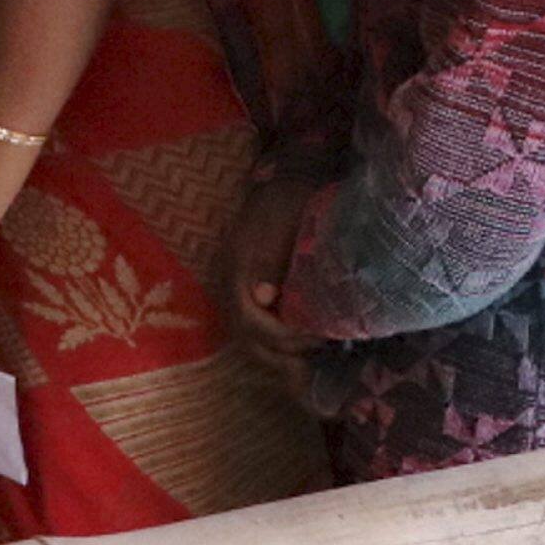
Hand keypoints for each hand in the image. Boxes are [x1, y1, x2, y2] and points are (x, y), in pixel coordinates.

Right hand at [221, 173, 325, 371]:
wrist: (284, 178)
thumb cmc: (290, 202)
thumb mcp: (284, 226)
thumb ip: (271, 262)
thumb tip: (264, 297)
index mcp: (236, 270)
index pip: (251, 321)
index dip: (283, 337)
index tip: (315, 340)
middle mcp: (228, 283)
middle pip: (245, 337)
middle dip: (277, 356)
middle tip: (309, 366)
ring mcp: (234, 287)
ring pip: (247, 337)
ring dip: (274, 355)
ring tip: (304, 366)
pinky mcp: (245, 289)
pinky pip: (252, 326)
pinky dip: (272, 343)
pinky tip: (296, 350)